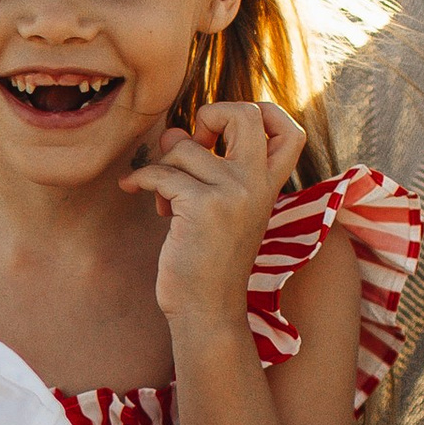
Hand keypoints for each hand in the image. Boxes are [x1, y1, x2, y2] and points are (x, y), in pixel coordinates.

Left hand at [121, 99, 307, 330]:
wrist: (207, 311)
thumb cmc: (208, 261)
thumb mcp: (218, 209)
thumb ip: (205, 167)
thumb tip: (172, 132)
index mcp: (268, 187)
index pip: (289, 131)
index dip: (260, 114)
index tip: (225, 134)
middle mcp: (256, 185)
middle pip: (245, 113)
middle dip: (211, 113)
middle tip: (195, 143)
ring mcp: (232, 193)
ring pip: (183, 147)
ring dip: (162, 167)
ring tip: (163, 198)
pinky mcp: (203, 207)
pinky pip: (161, 173)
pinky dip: (141, 179)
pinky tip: (134, 191)